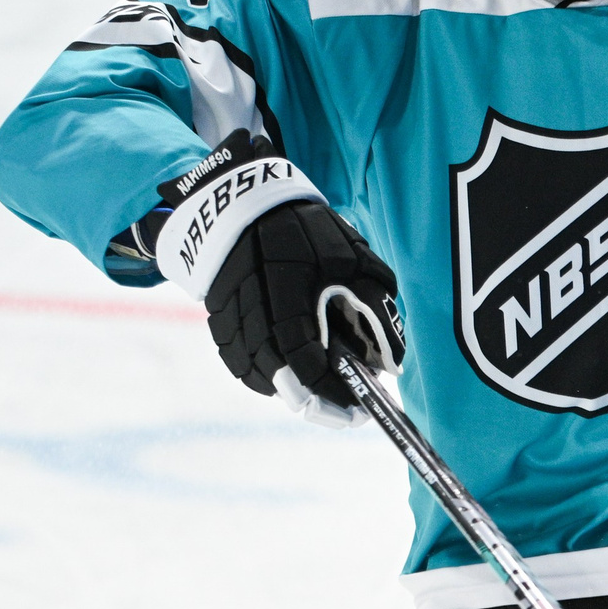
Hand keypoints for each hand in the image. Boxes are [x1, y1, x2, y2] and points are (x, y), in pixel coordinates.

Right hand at [202, 200, 404, 427]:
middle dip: (317, 402)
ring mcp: (230, 323)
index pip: (313, 372)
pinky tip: (284, 375)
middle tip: (344, 410)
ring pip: (258, 376)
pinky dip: (262, 375)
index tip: (359, 409)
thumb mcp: (353, 260)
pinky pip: (237, 360)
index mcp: (289, 311)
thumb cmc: (302, 227)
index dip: (338, 396)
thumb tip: (390, 361)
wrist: (241, 197)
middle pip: (285, 385)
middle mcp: (255, 325)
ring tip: (320, 395)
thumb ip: (374, 310)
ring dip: (290, 391)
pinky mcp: (217, 317)